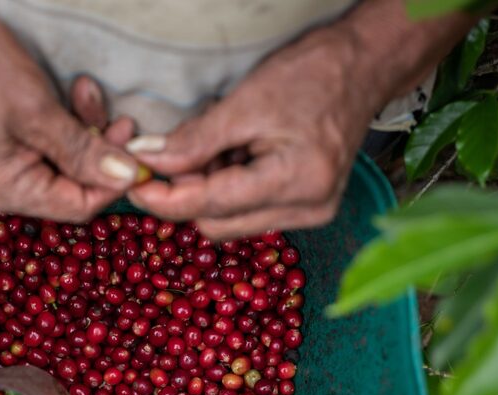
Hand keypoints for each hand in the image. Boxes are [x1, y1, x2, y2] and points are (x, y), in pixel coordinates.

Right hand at [0, 1, 139, 221]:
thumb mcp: (37, 109)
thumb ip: (83, 151)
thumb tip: (126, 178)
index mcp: (3, 191)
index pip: (77, 206)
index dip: (113, 182)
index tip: (137, 153)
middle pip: (71, 186)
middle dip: (99, 150)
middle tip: (121, 117)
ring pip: (62, 163)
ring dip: (84, 131)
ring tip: (86, 91)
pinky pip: (45, 147)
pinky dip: (64, 125)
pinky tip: (71, 94)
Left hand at [126, 28, 376, 239]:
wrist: (363, 68)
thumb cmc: (313, 75)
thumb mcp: (245, 103)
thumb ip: (194, 141)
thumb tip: (148, 162)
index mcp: (297, 182)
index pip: (212, 205)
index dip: (165, 198)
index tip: (133, 184)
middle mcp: (309, 208)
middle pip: (217, 223)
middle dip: (188, 193)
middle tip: (176, 154)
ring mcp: (311, 213)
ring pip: (230, 221)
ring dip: (210, 191)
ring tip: (222, 146)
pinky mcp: (308, 209)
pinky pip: (249, 213)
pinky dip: (231, 190)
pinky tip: (239, 157)